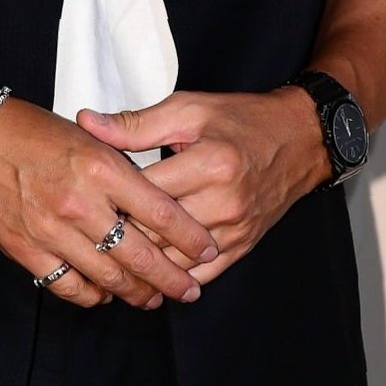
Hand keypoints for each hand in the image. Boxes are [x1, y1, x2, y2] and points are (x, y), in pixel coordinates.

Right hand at [0, 94, 219, 309]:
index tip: (208, 248)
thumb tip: (156, 199)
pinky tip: (104, 295)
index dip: (190, 237)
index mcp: (101, 165)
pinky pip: (68, 285)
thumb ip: (121, 165)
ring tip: (153, 299)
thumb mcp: (85, 134)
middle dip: (172, 278)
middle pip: (140, 254)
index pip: (161, 212)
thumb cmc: (29, 128)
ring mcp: (51, 229)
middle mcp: (80, 201)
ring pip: (108, 277)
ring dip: (136, 293)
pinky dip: (91, 296)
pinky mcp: (25, 249)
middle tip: (190, 290)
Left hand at [74, 86, 328, 288]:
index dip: (111, 196)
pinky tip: (146, 276)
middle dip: (121, 232)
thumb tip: (86, 123)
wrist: (299, 140)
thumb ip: (135, 123)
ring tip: (108, 255)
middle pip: (157, 231)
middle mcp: (224, 202)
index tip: (85, 196)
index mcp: (210, 163)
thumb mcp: (189, 109)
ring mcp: (235, 229)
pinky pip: (200, 274)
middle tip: (88, 229)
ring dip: (142, 260)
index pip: (146, 192)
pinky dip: (172, 277)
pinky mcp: (242, 246)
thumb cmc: (241, 120)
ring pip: (174, 259)